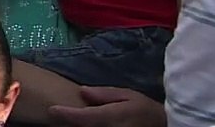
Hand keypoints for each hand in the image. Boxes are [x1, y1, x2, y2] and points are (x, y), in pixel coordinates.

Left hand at [47, 86, 166, 126]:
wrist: (161, 125)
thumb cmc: (143, 109)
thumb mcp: (127, 95)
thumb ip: (104, 94)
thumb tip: (82, 91)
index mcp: (115, 117)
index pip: (87, 117)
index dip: (68, 114)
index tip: (52, 110)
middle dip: (69, 122)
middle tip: (57, 113)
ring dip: (75, 126)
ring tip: (67, 117)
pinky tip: (79, 123)